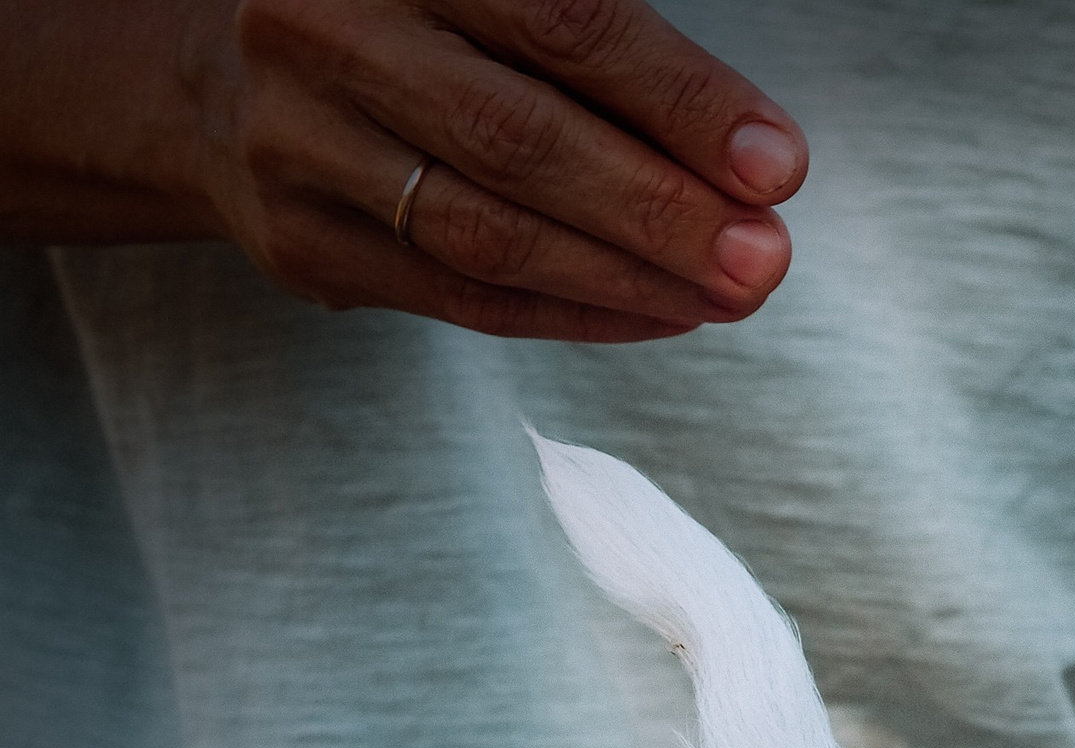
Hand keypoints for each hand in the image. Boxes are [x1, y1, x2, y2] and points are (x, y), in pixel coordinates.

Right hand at [4, 0, 805, 341]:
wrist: (219, 80)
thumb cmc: (409, 28)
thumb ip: (604, 50)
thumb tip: (749, 156)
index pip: (562, 25)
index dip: (679, 100)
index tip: (777, 165)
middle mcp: (329, 34)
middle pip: (522, 139)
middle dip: (663, 210)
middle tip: (764, 257)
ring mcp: (300, 144)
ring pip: (488, 234)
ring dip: (629, 277)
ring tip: (731, 294)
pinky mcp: (301, 245)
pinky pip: (462, 299)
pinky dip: (576, 315)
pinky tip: (662, 315)